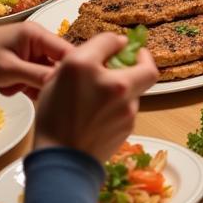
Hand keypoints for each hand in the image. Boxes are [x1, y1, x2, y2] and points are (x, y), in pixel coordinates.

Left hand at [0, 21, 69, 97]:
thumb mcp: (9, 69)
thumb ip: (37, 76)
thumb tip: (63, 84)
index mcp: (38, 34)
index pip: (67, 51)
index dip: (71, 70)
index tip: (68, 90)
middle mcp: (39, 40)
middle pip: (56, 64)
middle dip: (44, 81)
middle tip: (29, 92)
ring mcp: (31, 50)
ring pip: (44, 73)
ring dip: (31, 85)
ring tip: (11, 89)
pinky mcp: (24, 60)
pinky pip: (34, 75)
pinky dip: (24, 84)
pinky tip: (8, 88)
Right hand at [32, 33, 158, 161]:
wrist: (62, 161)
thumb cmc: (55, 117)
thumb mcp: (60, 76)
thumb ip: (89, 54)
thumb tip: (117, 44)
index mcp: (87, 68)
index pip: (113, 41)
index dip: (116, 41)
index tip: (117, 46)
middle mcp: (114, 85)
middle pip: (147, 69)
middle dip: (142, 62)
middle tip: (131, 61)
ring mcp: (126, 109)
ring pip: (135, 90)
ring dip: (126, 87)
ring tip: (102, 96)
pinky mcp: (128, 126)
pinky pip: (129, 108)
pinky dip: (121, 105)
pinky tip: (101, 114)